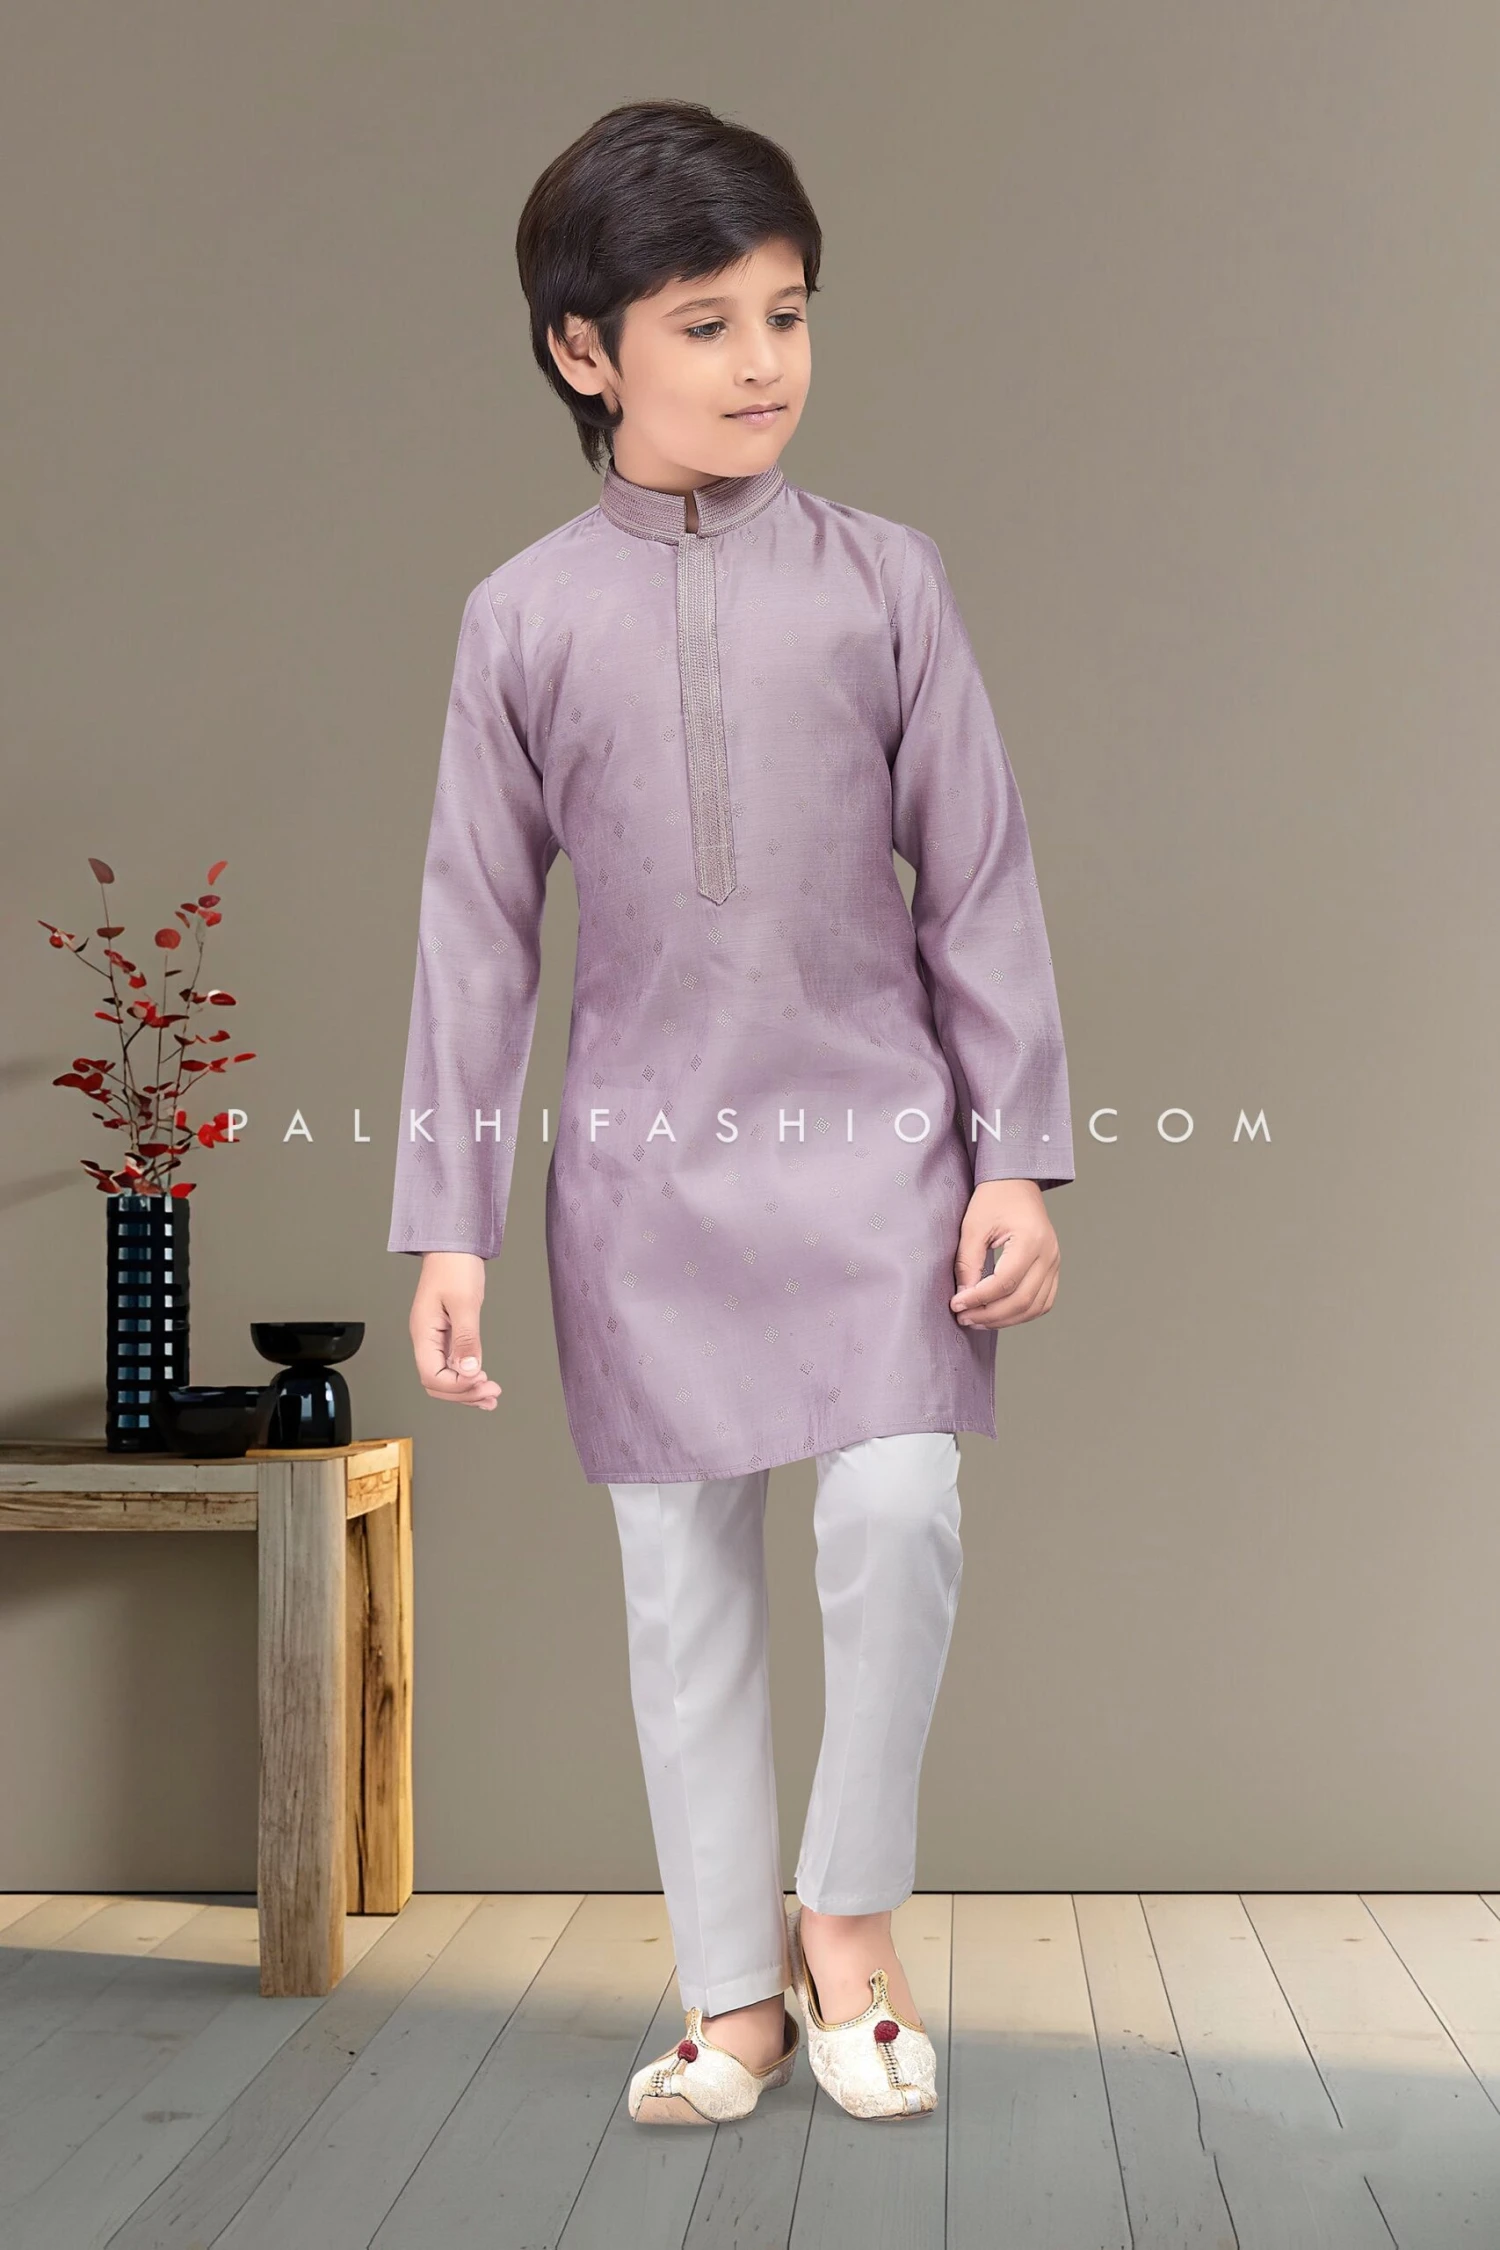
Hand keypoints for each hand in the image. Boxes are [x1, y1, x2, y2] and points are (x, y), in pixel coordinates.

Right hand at [410, 1251, 501, 1408]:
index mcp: (423, 1332)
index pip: (432, 1375)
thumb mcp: (464, 1302)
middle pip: (437, 1382)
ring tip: (491, 1397)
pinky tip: (484, 1385)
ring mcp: (437, 1339)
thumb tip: (468, 1369)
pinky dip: (469, 1378)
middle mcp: (427, 1339)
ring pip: (446, 1377)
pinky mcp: (449, 1335)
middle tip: (491, 1391)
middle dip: (463, 1392)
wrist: (454, 1245)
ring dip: (467, 1391)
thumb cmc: (454, 1266)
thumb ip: (466, 1338)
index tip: (480, 1380)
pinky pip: (455, 1364)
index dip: (456, 1386)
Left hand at [950, 1179, 1059, 1329]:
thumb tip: (964, 1296)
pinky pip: (1043, 1302)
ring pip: (1034, 1307)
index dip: (978, 1298)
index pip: (1004, 1282)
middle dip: (989, 1315)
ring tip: (978, 1320)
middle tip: (963, 1317)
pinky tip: (999, 1314)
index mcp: (1030, 1240)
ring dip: (1005, 1320)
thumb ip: (968, 1262)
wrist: (1016, 1183)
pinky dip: (1022, 1314)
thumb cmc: (994, 1199)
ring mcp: (1055, 1263)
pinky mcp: (1053, 1269)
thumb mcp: (973, 1226)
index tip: (956, 1304)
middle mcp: (1048, 1254)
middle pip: (1022, 1300)